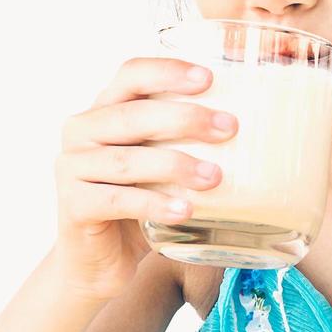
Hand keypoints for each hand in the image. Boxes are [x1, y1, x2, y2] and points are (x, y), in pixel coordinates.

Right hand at [51, 57, 237, 299]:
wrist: (100, 259)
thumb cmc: (141, 200)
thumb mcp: (161, 161)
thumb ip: (186, 138)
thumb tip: (260, 124)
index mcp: (104, 109)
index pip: (131, 74)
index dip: (167, 71)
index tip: (208, 78)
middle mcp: (82, 131)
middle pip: (133, 115)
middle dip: (184, 118)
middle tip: (229, 128)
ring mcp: (71, 169)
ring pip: (127, 161)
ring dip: (176, 165)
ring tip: (215, 177)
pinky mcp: (73, 207)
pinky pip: (117, 201)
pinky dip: (155, 204)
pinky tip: (186, 210)